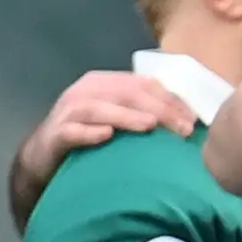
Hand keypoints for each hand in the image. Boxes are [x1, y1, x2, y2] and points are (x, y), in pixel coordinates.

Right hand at [14, 69, 193, 223]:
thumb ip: (146, 113)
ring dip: (126, 116)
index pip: (143, 85)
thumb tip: (190, 122)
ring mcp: (67, 112)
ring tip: (150, 126)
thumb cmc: (92, 137)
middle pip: (125, 94)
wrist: (46, 158)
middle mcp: (85, 92)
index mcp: (104, 84)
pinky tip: (106, 136)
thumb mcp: (120, 120)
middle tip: (183, 128)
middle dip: (158, 109)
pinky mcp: (55, 134)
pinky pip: (72, 131)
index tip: (195, 119)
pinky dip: (89, 132)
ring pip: (98, 108)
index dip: (171, 100)